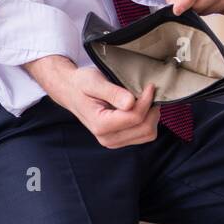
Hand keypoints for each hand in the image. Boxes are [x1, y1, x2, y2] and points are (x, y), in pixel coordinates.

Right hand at [24, 55, 159, 147]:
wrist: (72, 91)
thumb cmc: (82, 84)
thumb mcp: (94, 82)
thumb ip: (112, 92)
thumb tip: (131, 102)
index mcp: (100, 125)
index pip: (135, 117)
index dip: (147, 100)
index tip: (149, 85)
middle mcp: (107, 138)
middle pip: (145, 128)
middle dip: (151, 109)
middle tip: (148, 92)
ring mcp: (114, 141)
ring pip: (148, 134)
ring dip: (151, 115)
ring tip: (144, 99)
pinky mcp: (120, 140)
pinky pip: (144, 135)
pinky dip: (148, 120)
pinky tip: (140, 107)